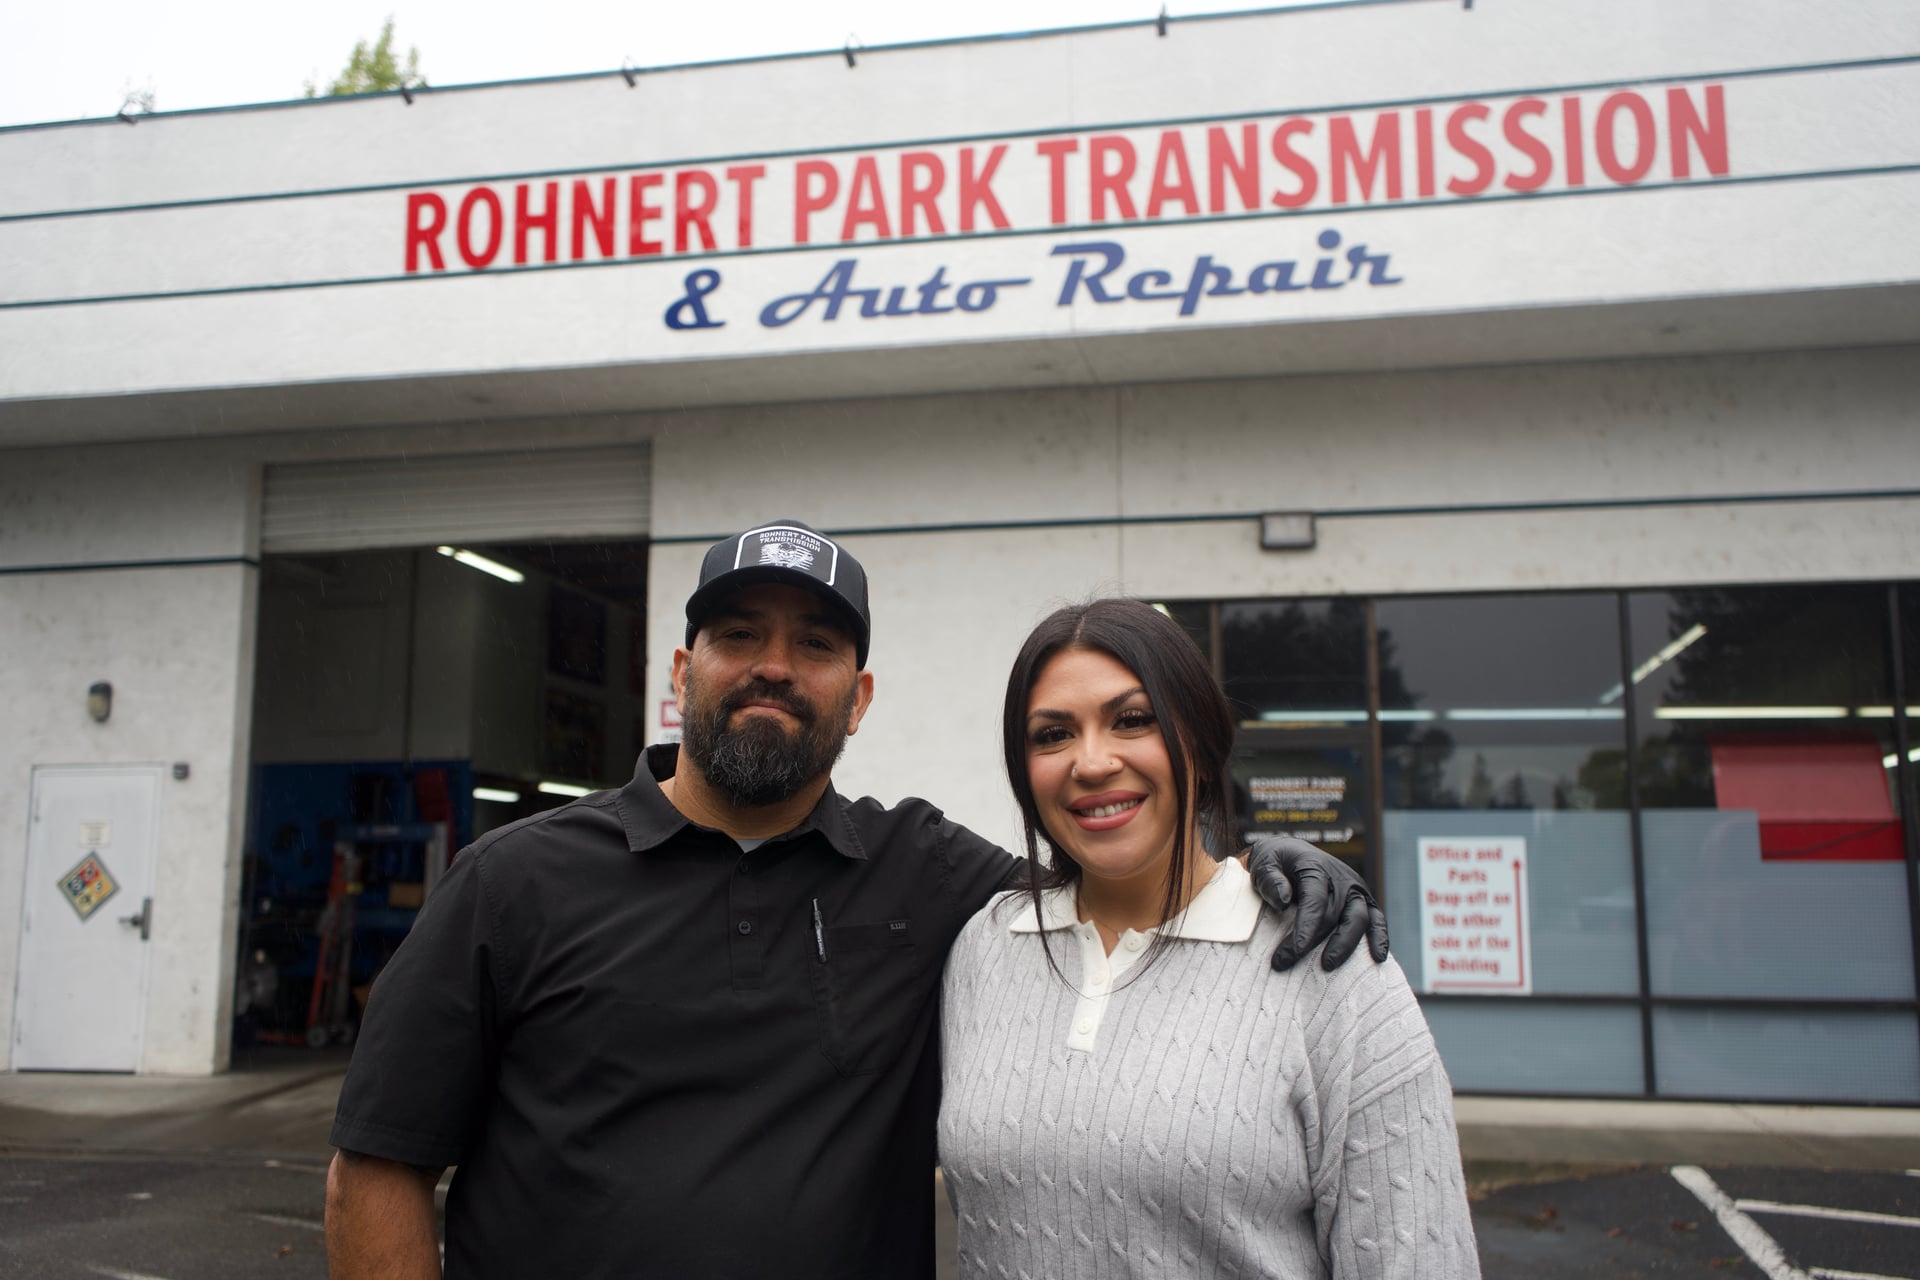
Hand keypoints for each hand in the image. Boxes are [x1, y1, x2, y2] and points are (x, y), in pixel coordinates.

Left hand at [1244, 835, 1389, 971]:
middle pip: (1335, 913)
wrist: (1290, 854)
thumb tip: (1284, 900)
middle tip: (1292, 961)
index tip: (1294, 950)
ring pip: (1359, 919)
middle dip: (1316, 941)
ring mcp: (1356, 890)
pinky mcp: (1365, 902)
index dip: (1306, 926)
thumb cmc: (1274, 863)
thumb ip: (1270, 880)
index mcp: (1316, 867)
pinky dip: (1380, 938)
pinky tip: (1378, 958)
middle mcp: (1341, 878)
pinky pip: (1377, 920)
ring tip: (1327, 965)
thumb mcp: (1264, 864)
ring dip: (1345, 944)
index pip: (1315, 900)